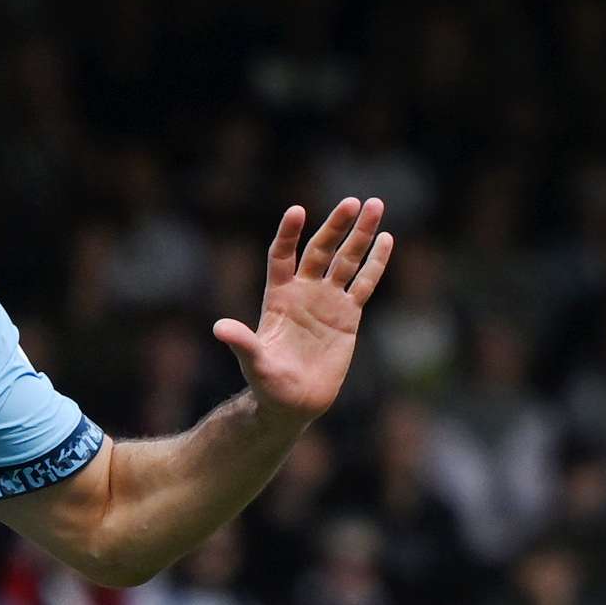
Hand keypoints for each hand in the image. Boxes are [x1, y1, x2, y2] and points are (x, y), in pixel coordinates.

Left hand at [213, 197, 391, 421]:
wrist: (293, 403)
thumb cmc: (268, 383)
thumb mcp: (254, 363)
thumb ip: (242, 343)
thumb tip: (219, 327)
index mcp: (278, 296)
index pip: (282, 255)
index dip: (289, 234)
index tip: (297, 211)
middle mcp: (303, 291)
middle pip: (320, 249)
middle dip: (336, 226)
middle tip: (353, 202)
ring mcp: (327, 301)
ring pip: (346, 260)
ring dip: (360, 234)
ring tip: (375, 204)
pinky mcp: (348, 316)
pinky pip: (364, 284)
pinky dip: (375, 262)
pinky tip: (386, 238)